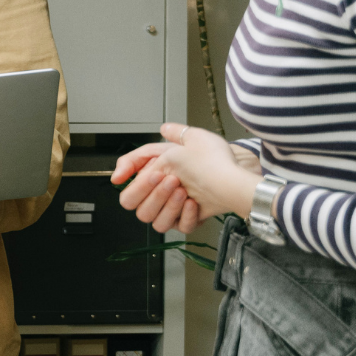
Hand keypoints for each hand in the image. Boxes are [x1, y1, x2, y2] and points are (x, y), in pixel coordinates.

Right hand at [113, 124, 257, 232]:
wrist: (234, 181)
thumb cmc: (216, 160)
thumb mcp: (192, 139)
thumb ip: (174, 133)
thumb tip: (163, 128)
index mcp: (158, 172)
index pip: (127, 183)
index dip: (123, 178)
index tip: (120, 177)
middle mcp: (162, 192)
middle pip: (134, 204)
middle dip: (150, 192)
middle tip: (169, 180)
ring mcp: (173, 208)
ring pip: (153, 219)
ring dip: (167, 205)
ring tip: (183, 191)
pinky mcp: (186, 220)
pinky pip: (177, 226)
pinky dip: (186, 215)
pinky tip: (194, 203)